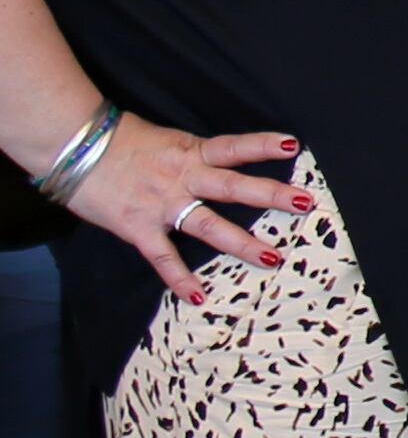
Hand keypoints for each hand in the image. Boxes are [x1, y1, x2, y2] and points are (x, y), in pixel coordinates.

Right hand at [50, 115, 306, 304]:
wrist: (72, 146)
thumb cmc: (116, 141)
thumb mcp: (162, 140)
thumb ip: (188, 155)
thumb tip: (212, 162)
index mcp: (188, 152)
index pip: (232, 147)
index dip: (261, 145)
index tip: (293, 144)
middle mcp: (181, 177)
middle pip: (232, 186)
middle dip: (270, 194)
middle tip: (305, 202)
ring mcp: (161, 203)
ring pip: (208, 224)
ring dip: (241, 242)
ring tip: (272, 258)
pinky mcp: (138, 226)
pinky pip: (162, 256)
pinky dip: (179, 278)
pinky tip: (198, 297)